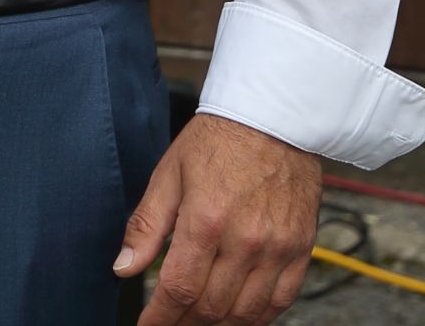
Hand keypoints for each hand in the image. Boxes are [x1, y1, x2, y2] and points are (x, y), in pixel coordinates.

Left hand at [118, 113, 320, 324]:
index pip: (178, 288)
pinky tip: (238, 316)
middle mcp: (245, 242)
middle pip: (211, 308)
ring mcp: (277, 250)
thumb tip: (123, 267)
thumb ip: (146, 225)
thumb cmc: (217, 140)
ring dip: (219, 325)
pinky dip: (257, 318)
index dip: (160, 317)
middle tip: (169, 323)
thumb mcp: (168, 173)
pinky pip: (281, 302)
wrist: (273, 119)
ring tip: (197, 322)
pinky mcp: (301, 251)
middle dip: (185, 323)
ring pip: (246, 314)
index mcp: (206, 221)